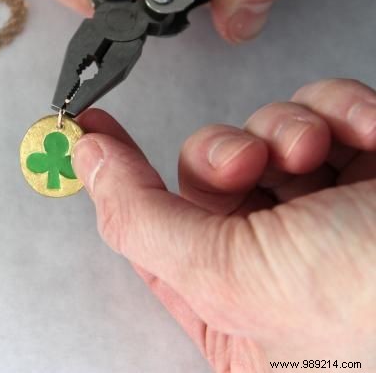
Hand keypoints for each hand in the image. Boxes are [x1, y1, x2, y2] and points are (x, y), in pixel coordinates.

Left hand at [72, 79, 375, 371]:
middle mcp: (279, 261)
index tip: (89, 130)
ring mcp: (329, 212)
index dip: (115, 175)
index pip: (149, 230)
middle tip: (251, 160)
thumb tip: (84, 164)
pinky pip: (328, 112)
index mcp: (232, 307)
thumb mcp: (230, 281)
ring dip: (287, 130)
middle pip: (208, 175)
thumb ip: (141, 220)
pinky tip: (369, 137)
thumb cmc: (371, 319)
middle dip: (224, 152)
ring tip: (322, 154)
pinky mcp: (374, 168)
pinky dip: (343, 111)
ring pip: (266, 135)